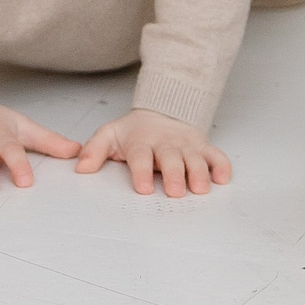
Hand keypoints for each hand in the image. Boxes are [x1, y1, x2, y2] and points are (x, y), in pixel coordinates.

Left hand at [75, 108, 230, 196]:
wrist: (163, 112)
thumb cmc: (136, 132)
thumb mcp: (110, 135)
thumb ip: (94, 151)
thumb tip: (81, 168)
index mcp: (142, 142)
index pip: (141, 156)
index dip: (142, 171)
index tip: (143, 187)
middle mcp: (166, 144)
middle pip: (171, 159)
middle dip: (174, 175)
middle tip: (174, 192)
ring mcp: (187, 146)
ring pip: (196, 159)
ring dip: (199, 173)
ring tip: (200, 189)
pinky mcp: (204, 147)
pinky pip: (217, 156)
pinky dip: (222, 166)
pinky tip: (223, 178)